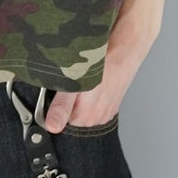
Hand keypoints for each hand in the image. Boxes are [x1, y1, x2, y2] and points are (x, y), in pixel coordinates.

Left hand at [44, 15, 156, 133]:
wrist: (125, 49)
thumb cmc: (103, 63)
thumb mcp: (75, 82)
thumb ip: (62, 106)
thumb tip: (52, 127)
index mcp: (86, 118)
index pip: (61, 123)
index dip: (54, 108)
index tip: (55, 94)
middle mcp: (97, 119)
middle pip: (72, 117)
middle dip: (67, 102)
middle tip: (69, 83)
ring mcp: (106, 111)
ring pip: (83, 109)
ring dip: (78, 98)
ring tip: (81, 80)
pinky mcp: (111, 103)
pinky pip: (94, 104)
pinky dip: (89, 94)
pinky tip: (90, 80)